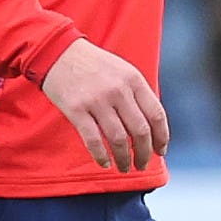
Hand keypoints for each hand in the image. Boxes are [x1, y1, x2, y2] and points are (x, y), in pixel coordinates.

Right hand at [43, 38, 170, 172]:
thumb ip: (137, 94)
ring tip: (125, 168)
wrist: (58, 52)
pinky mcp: (76, 109)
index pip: (156, 115)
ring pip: (118, 139)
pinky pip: (93, 140)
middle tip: (142, 164)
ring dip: (124, 158)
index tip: (161, 151)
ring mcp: (97, 100)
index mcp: (134, 80)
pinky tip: (104, 163)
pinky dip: (101, 156)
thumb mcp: (123, 71)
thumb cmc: (94, 65)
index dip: (162, 137)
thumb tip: (150, 127)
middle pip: (140, 131)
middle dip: (144, 153)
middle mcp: (119, 91)